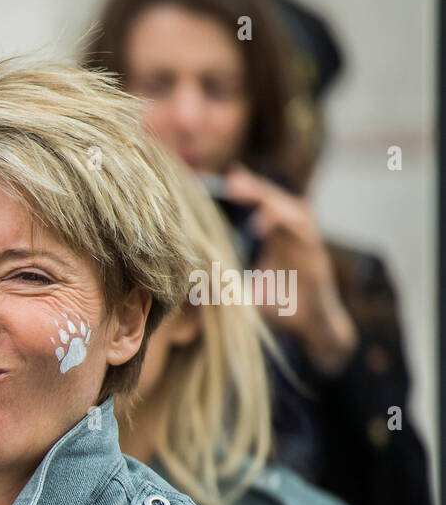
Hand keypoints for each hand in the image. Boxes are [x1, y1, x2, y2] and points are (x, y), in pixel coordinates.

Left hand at [223, 164, 357, 374]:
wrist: (312, 326)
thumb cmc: (279, 305)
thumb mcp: (246, 289)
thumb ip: (224, 280)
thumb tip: (188, 280)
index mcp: (277, 236)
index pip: (259, 205)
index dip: (243, 192)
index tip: (218, 180)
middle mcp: (293, 234)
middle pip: (274, 200)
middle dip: (253, 187)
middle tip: (230, 178)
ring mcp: (307, 243)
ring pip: (290, 208)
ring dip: (266, 198)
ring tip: (242, 189)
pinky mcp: (317, 256)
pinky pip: (303, 232)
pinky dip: (284, 223)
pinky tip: (262, 223)